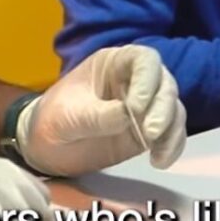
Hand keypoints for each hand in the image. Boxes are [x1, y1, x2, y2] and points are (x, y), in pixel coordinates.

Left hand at [19, 45, 185, 176]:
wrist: (46, 147)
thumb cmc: (53, 119)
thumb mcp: (69, 116)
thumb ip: (97, 116)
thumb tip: (128, 116)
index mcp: (112, 64)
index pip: (143, 59)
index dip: (147, 80)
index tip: (136, 107)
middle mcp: (135, 81)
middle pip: (165, 84)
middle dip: (162, 108)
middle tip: (149, 133)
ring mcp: (145, 107)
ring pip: (173, 108)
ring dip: (171, 129)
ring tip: (155, 152)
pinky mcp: (147, 132)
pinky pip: (171, 133)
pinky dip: (171, 146)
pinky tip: (160, 161)